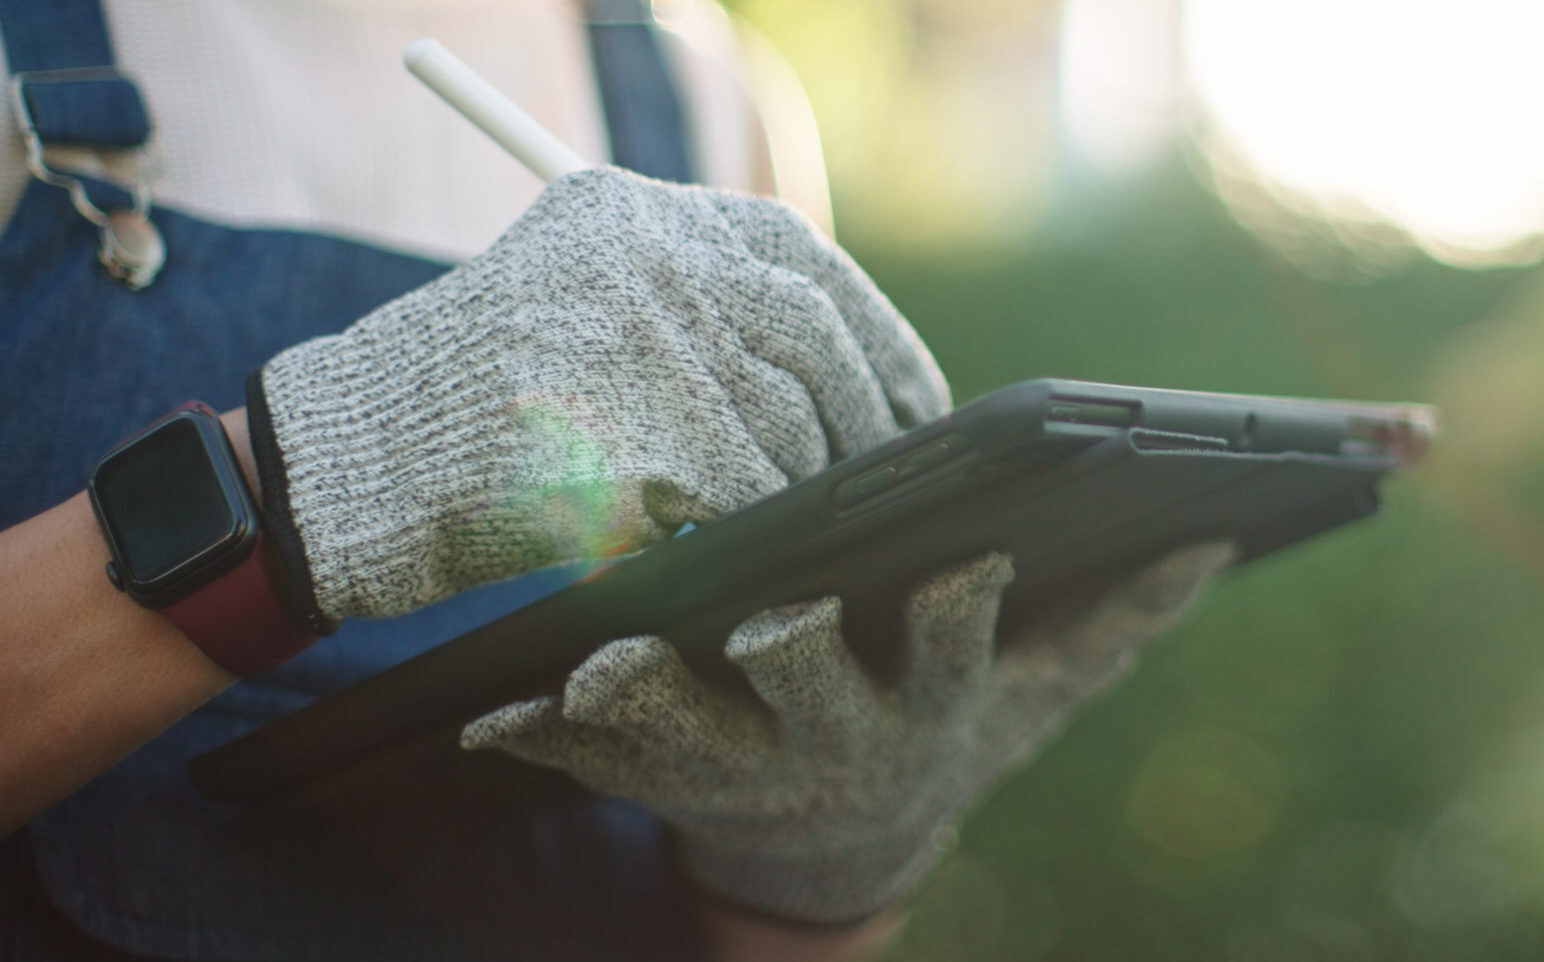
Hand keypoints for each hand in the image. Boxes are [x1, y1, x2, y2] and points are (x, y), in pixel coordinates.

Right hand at [246, 167, 948, 628]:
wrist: (358, 459)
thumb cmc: (473, 392)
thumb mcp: (576, 293)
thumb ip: (687, 298)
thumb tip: (834, 364)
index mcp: (635, 210)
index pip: (801, 255)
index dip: (876, 333)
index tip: (914, 397)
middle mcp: (646, 256)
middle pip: (811, 335)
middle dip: (863, 417)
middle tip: (884, 472)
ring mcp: (640, 340)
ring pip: (784, 422)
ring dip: (806, 482)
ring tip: (805, 516)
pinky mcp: (633, 432)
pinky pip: (746, 489)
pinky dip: (761, 526)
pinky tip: (749, 541)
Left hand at [461, 543, 1235, 924]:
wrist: (840, 851)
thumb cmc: (944, 739)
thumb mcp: (1036, 695)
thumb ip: (1119, 620)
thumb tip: (1216, 537)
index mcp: (922, 701)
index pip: (953, 649)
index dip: (960, 611)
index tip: (966, 561)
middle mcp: (831, 737)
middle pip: (809, 688)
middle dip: (794, 656)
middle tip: (771, 622)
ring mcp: (739, 760)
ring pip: (683, 732)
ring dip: (640, 704)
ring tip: (601, 668)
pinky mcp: (657, 774)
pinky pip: (589, 761)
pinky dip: (537, 740)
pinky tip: (491, 720)